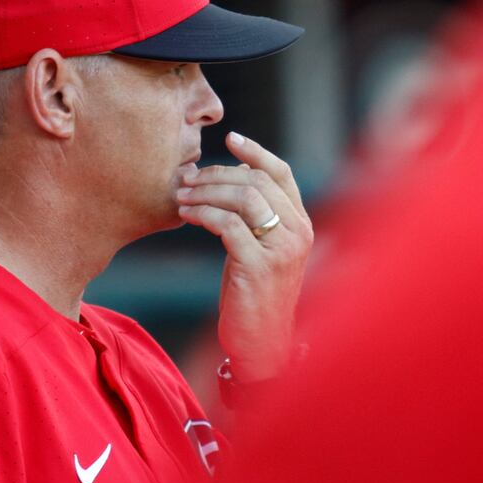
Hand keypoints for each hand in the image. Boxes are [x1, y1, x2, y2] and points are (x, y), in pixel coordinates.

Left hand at [176, 131, 312, 381]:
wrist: (262, 344)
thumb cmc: (254, 297)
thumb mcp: (259, 251)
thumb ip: (253, 220)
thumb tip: (223, 182)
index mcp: (301, 224)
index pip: (281, 174)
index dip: (255, 152)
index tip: (230, 138)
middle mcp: (298, 232)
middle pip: (256, 181)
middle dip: (217, 173)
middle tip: (187, 178)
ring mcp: (281, 249)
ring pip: (243, 198)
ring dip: (206, 192)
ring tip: (181, 195)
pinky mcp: (259, 266)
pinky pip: (227, 225)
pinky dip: (202, 214)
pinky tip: (185, 215)